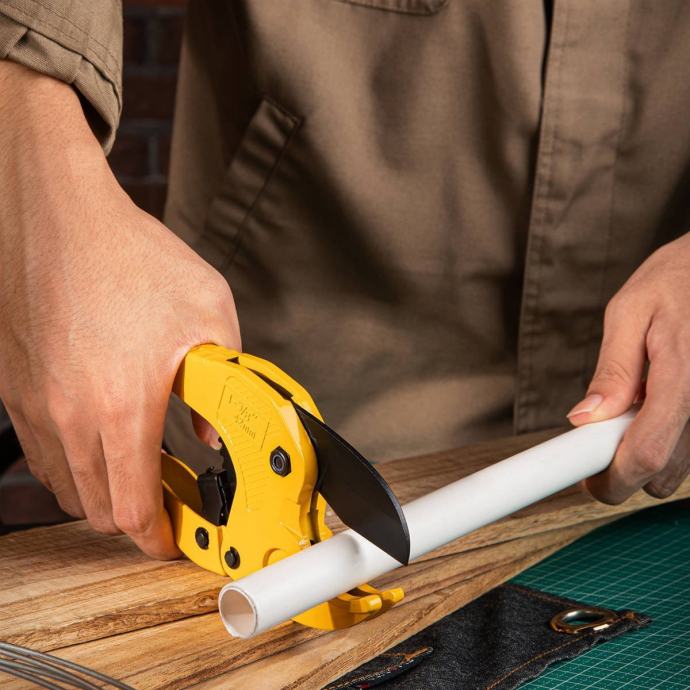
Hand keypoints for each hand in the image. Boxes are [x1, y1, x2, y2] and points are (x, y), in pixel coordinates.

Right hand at [0, 62, 239, 557]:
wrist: (64, 217)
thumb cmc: (133, 258)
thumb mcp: (210, 314)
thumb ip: (222, 383)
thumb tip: (214, 429)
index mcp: (121, 406)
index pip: (133, 507)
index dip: (157, 537)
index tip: (174, 540)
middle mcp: (69, 416)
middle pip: (97, 508)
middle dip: (137, 518)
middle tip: (168, 501)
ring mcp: (36, 405)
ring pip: (67, 485)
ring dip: (104, 491)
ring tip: (138, 469)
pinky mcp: (17, 389)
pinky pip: (44, 452)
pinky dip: (74, 463)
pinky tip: (101, 438)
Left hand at [567, 232, 689, 502]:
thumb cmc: (677, 279)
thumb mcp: (631, 312)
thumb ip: (613, 369)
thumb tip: (584, 418)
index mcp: (684, 378)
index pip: (647, 453)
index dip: (612, 481)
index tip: (587, 481)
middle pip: (665, 472)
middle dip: (626, 468)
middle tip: (600, 438)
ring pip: (682, 467)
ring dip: (650, 455)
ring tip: (635, 407)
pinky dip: (672, 440)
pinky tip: (661, 405)